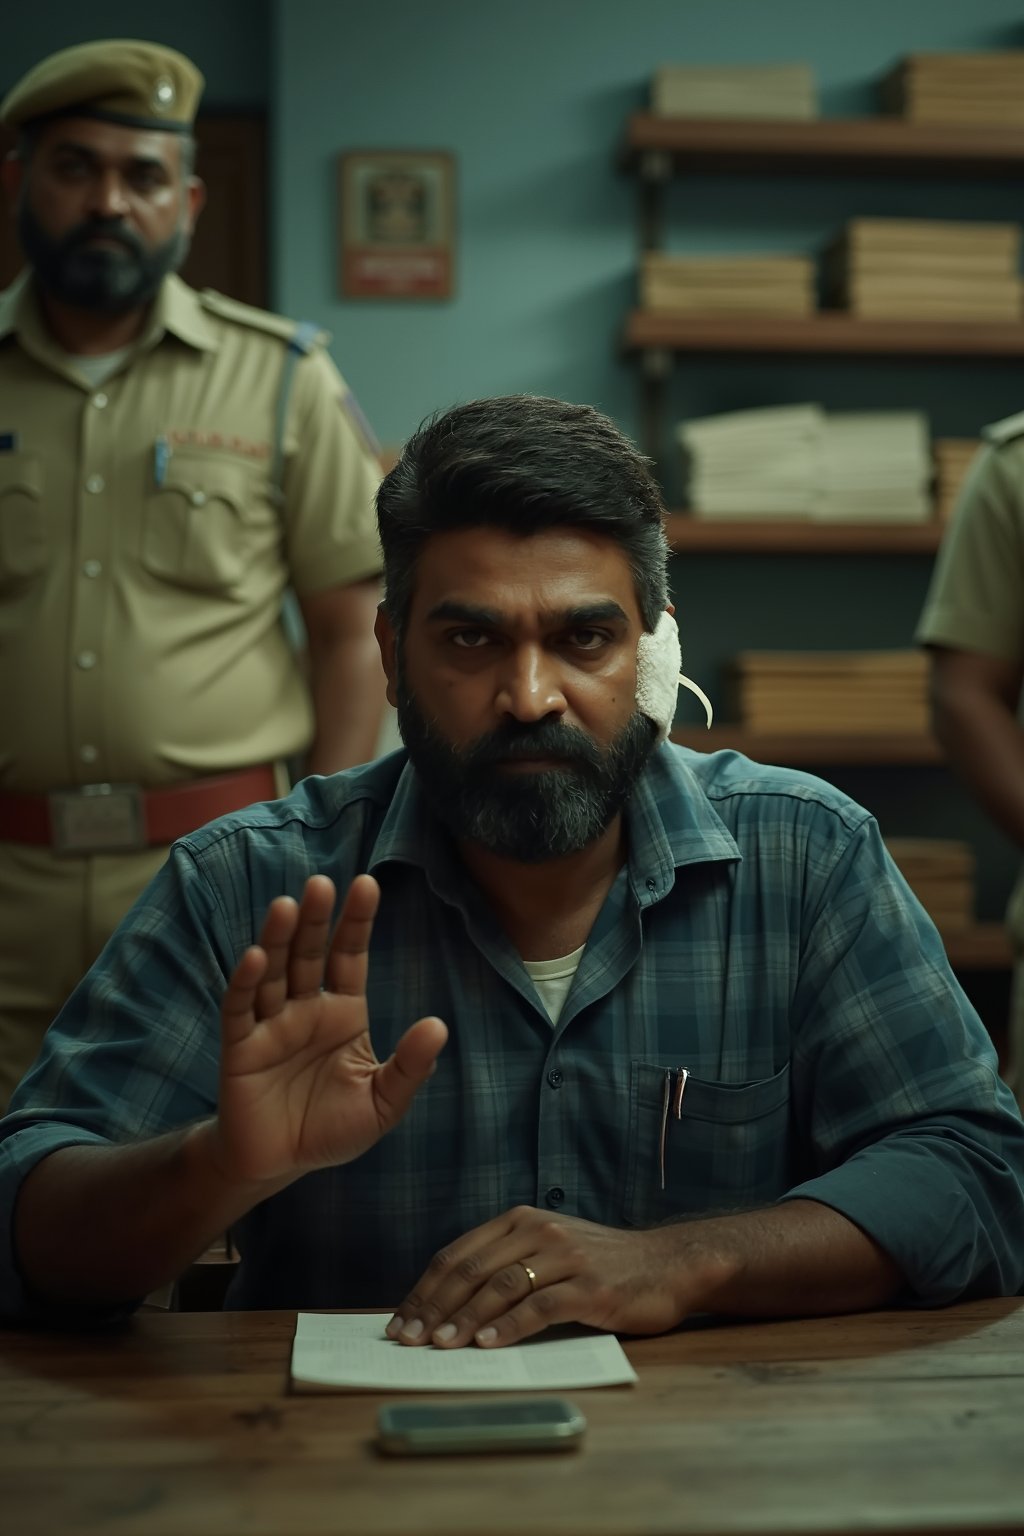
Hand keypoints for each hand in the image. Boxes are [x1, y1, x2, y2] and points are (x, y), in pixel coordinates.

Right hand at [211, 873, 446, 1188]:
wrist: (280, 1164)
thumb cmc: (332, 1128)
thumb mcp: (383, 1103)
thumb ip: (410, 1067)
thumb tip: (439, 1026)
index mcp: (343, 1012)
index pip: (350, 956)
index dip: (357, 922)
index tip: (367, 884)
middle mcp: (305, 1008)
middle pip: (308, 954)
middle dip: (315, 919)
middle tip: (322, 883)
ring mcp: (270, 1024)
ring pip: (273, 972)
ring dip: (277, 939)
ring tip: (286, 905)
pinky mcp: (239, 1047)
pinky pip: (240, 1009)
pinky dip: (245, 982)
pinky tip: (255, 957)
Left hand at [386, 1206, 707, 1348]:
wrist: (668, 1264)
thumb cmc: (602, 1265)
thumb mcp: (548, 1252)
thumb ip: (506, 1267)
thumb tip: (447, 1308)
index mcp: (520, 1220)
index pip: (458, 1255)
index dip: (424, 1290)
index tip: (400, 1322)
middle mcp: (539, 1231)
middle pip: (472, 1270)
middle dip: (433, 1307)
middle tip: (408, 1340)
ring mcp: (566, 1256)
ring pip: (501, 1286)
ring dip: (465, 1318)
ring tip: (440, 1345)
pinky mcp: (590, 1286)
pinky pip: (541, 1306)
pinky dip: (510, 1326)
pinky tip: (489, 1344)